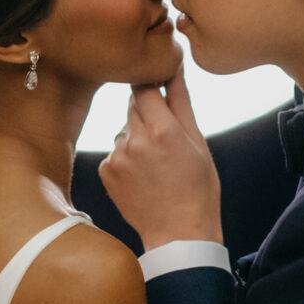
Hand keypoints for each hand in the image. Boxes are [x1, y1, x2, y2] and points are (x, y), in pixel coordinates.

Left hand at [98, 64, 222, 251]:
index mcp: (163, 130)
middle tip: (165, 137)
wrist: (178, 234)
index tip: (159, 88)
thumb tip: (175, 69)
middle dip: (148, 113)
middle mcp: (135, 140)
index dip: (151, 85)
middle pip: (133, 106)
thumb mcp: (198, 142)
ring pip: (124, 129)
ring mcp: (116, 156)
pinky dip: (126, 157)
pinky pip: (114, 151)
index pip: (144, 87)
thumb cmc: (198, 188)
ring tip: (156, 163)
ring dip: (136, 136)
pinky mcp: (105, 171)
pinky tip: (143, 175)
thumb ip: (181, 102)